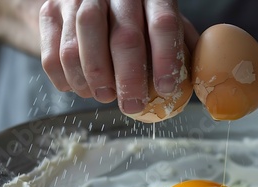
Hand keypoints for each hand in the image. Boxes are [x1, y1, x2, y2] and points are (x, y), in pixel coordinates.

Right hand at [39, 0, 198, 114]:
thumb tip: (208, 82)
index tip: (167, 89)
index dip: (166, 59)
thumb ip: (183, 45)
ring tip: (104, 97)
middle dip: (129, 79)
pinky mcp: (49, 11)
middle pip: (123, 37)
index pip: (163, 24)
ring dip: (93, 80)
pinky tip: (78, 89)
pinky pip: (52, 52)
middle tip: (133, 105)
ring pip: (81, 45)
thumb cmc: (134, 16)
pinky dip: (65, 78)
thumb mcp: (162, 19)